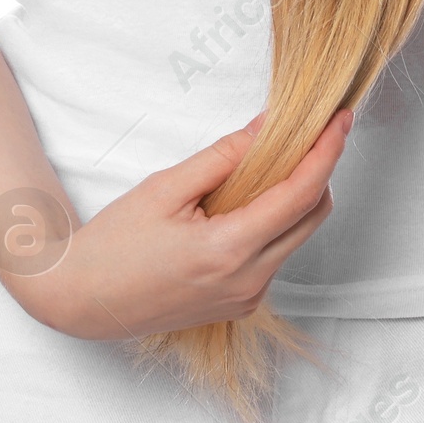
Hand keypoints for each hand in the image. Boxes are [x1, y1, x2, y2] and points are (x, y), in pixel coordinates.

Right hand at [10, 108, 351, 340]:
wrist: (83, 298)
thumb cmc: (116, 242)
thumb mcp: (166, 187)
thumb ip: (224, 157)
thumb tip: (269, 127)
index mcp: (230, 251)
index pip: (301, 195)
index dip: (327, 152)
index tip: (341, 118)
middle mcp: (248, 282)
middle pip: (311, 217)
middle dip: (320, 169)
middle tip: (314, 129)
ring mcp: (246, 298)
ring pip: (295, 236)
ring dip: (297, 194)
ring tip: (277, 156)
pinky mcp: (238, 304)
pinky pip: (273, 253)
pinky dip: (275, 219)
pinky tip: (250, 194)